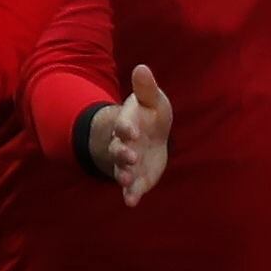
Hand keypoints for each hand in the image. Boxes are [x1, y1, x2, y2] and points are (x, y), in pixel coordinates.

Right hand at [92, 63, 173, 204]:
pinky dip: (130, 194)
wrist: (148, 138)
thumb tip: (142, 67)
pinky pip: (131, 188)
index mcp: (128, 124)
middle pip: (119, 149)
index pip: (124, 125)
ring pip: (121, 170)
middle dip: (122, 153)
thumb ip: (146, 88)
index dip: (126, 128)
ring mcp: (128, 163)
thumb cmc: (150, 116)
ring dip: (122, 175)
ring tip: (126, 181)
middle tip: (129, 157)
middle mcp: (124, 145)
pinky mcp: (136, 178)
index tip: (131, 131)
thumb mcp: (152, 100)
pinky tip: (131, 202)